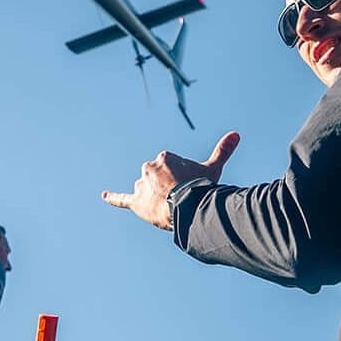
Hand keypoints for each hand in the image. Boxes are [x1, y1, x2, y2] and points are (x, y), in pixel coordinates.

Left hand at [101, 131, 240, 231]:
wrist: (188, 207)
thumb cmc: (200, 186)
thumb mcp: (213, 168)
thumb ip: (223, 150)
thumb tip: (236, 134)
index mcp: (163, 157)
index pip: (172, 167)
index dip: (183, 179)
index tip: (190, 185)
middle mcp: (148, 168)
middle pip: (159, 179)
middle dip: (169, 188)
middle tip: (182, 197)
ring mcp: (141, 185)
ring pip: (148, 191)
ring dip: (157, 198)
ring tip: (170, 206)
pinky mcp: (136, 202)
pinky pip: (122, 199)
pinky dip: (114, 198)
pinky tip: (105, 196)